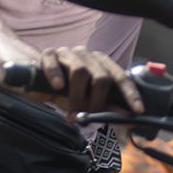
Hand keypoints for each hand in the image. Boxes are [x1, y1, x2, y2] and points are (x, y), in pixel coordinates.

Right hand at [24, 46, 143, 115]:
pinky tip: (57, 87)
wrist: (35, 78)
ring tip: (72, 108)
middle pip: (101, 77)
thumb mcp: (86, 102)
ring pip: (80, 71)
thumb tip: (126, 119)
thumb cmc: (64, 91)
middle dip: (97, 101)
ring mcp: (68, 53)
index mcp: (101, 65)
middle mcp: (88, 56)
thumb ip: (105, 108)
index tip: (137, 111)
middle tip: (89, 114)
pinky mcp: (48, 54)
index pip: (121, 77)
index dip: (130, 94)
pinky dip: (56, 76)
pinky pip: (53, 63)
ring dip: (77, 96)